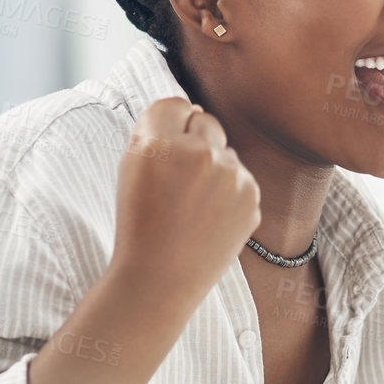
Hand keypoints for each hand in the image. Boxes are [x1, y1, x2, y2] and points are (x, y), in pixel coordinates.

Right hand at [110, 96, 259, 300]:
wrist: (160, 279)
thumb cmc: (140, 223)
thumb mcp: (131, 168)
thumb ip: (156, 131)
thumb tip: (193, 109)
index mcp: (159, 143)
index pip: (175, 104)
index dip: (169, 126)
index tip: (164, 148)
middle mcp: (198, 152)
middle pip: (205, 120)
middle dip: (194, 141)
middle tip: (178, 179)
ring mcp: (230, 175)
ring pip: (225, 152)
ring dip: (213, 168)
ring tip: (192, 206)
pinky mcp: (251, 198)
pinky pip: (241, 178)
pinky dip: (229, 193)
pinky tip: (209, 218)